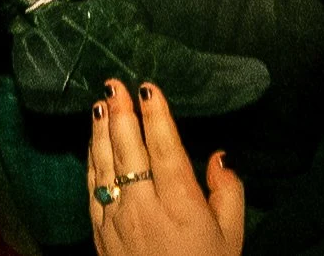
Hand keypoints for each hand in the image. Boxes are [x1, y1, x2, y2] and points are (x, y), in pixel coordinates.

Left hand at [88, 81, 243, 255]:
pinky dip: (91, 162)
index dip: (156, 115)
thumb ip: (228, 192)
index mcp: (182, 205)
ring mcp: (118, 221)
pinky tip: (93, 145)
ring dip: (101, 132)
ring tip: (100, 105)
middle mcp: (146, 208)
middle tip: (114, 84)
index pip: (165, 148)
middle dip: (121, 114)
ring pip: (105, 166)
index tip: (148, 88)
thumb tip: (219, 156)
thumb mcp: (232, 238)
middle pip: (129, 150)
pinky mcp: (100, 234)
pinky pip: (92, 190)